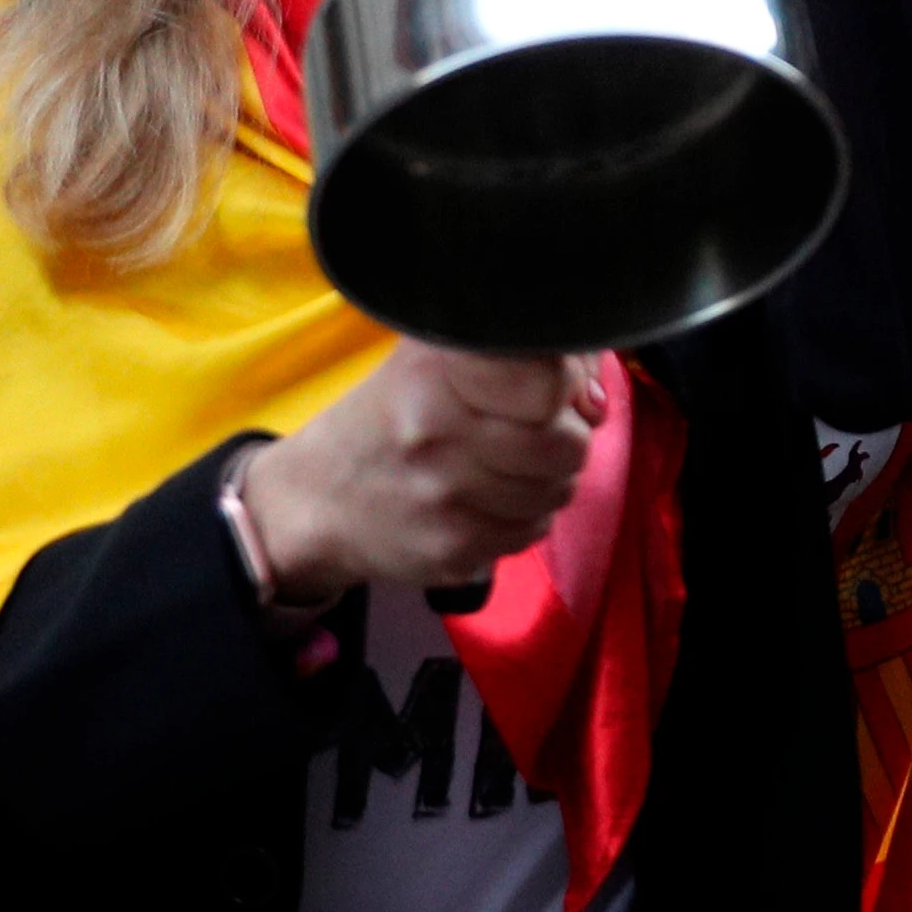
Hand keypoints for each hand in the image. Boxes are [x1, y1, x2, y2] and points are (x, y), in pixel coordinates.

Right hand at [239, 341, 605, 608]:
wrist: (314, 502)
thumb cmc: (387, 421)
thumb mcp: (435, 362)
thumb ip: (525, 360)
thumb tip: (597, 397)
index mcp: (433, 374)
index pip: (549, 382)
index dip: (563, 387)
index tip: (547, 392)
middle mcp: (436, 433)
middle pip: (567, 443)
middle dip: (562, 439)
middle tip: (528, 436)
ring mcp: (445, 498)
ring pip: (558, 491)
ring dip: (546, 482)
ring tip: (502, 468)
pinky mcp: (453, 550)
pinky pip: (532, 532)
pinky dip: (522, 518)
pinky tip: (485, 502)